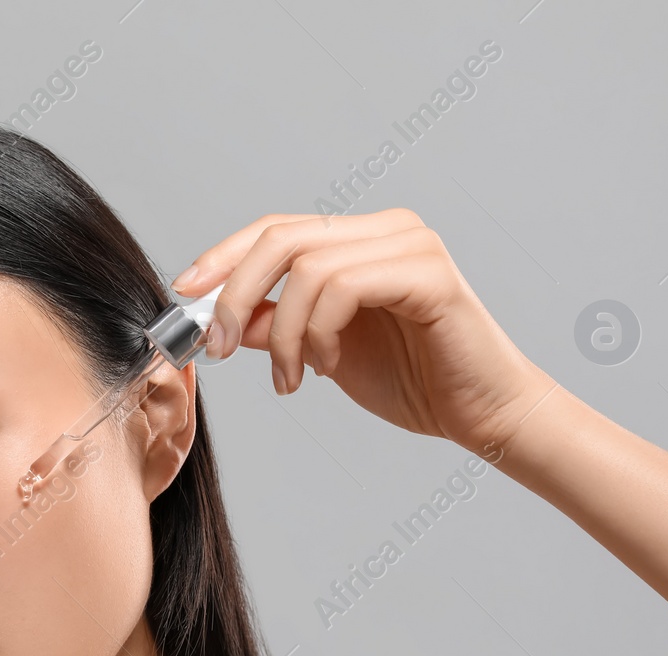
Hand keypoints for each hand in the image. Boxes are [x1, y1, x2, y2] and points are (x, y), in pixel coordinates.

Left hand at [173, 208, 557, 455]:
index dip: (223, 258)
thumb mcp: (323, 350)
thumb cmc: (414, 381)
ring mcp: (410, 245)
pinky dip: (319, 333)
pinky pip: (342, 288)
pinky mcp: (427, 274)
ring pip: (306, 267)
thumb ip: (280, 324)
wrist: (481, 414)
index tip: (186, 296)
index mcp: (361, 239)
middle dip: (236, 295)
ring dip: (283, 333)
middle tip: (221, 347)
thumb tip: (225, 316)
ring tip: (292, 377)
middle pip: (280, 238)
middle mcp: (387, 229)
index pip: (276, 229)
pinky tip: (328, 368)